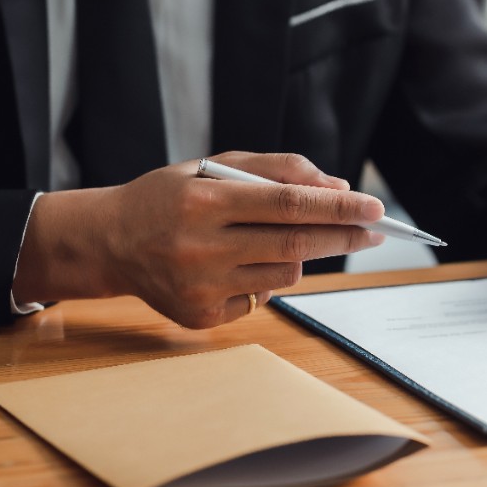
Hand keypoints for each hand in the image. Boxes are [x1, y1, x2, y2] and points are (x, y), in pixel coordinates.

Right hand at [13, 152, 384, 327]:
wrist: (109, 242)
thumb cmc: (170, 197)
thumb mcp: (214, 168)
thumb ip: (276, 171)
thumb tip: (336, 188)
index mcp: (203, 202)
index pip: (288, 204)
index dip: (337, 207)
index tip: (375, 208)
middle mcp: (200, 248)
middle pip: (295, 245)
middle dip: (343, 236)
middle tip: (376, 230)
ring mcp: (201, 288)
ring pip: (285, 276)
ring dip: (303, 256)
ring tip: (284, 239)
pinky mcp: (201, 318)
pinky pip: (261, 298)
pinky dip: (266, 279)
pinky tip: (238, 265)